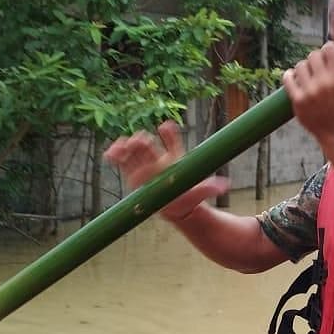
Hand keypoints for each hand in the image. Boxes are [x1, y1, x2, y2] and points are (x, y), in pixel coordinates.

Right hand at [104, 120, 228, 221]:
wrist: (177, 206)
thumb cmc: (188, 196)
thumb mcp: (199, 192)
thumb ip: (209, 188)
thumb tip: (225, 185)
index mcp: (174, 158)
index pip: (172, 142)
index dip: (170, 134)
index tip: (166, 127)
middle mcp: (158, 158)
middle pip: (148, 144)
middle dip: (142, 140)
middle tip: (139, 141)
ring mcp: (144, 164)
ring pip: (133, 150)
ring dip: (125, 146)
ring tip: (119, 149)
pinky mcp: (132, 173)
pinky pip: (122, 161)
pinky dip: (115, 156)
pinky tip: (109, 155)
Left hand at [282, 42, 333, 147]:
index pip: (330, 48)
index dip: (329, 49)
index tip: (329, 54)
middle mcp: (325, 83)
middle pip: (314, 55)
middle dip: (317, 59)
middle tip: (318, 66)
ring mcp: (310, 92)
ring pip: (300, 65)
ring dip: (304, 69)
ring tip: (309, 76)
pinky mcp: (298, 100)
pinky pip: (288, 78)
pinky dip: (289, 75)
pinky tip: (293, 77)